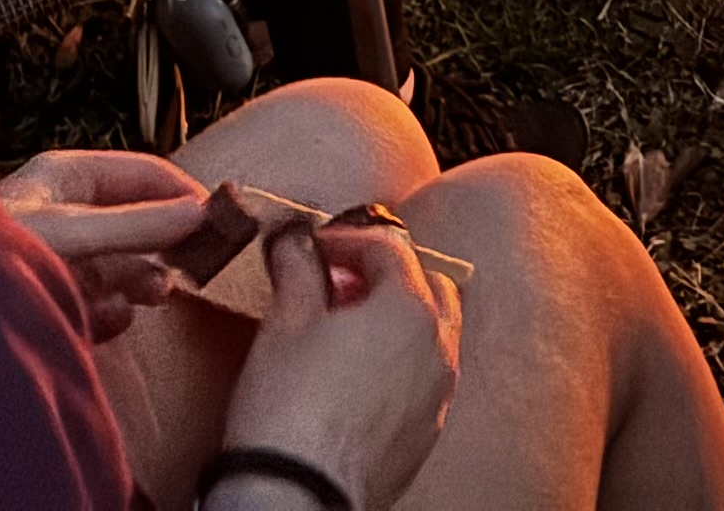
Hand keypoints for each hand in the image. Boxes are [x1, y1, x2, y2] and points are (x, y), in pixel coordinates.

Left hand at [0, 149, 206, 342]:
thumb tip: (201, 212)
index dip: (184, 193)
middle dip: (164, 242)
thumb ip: (139, 225)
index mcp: (65, 176)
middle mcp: (61, 211)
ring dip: (141, 278)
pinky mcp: (47, 298)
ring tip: (157, 293)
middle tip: (198, 266)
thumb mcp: (73, 233)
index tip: (219, 221)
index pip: (144, 172)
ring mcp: (54, 255)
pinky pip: (95, 301)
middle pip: (136, 219)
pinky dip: (111, 312)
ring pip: (119, 261)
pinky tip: (115, 320)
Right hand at [223, 217, 460, 510]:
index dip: (347, 239)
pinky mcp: (425, 437)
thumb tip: (296, 240)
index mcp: (411, 311)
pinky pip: (423, 382)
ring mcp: (438, 398)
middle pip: (428, 287)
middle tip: (337, 285)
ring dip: (396, 320)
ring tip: (344, 332)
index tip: (314, 248)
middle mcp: (439, 350)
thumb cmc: (289, 408)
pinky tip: (356, 379)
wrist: (296, 497)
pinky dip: (399, 365)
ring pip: (431, 336)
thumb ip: (298, 269)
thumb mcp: (285, 323)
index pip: (390, 248)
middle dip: (385, 276)